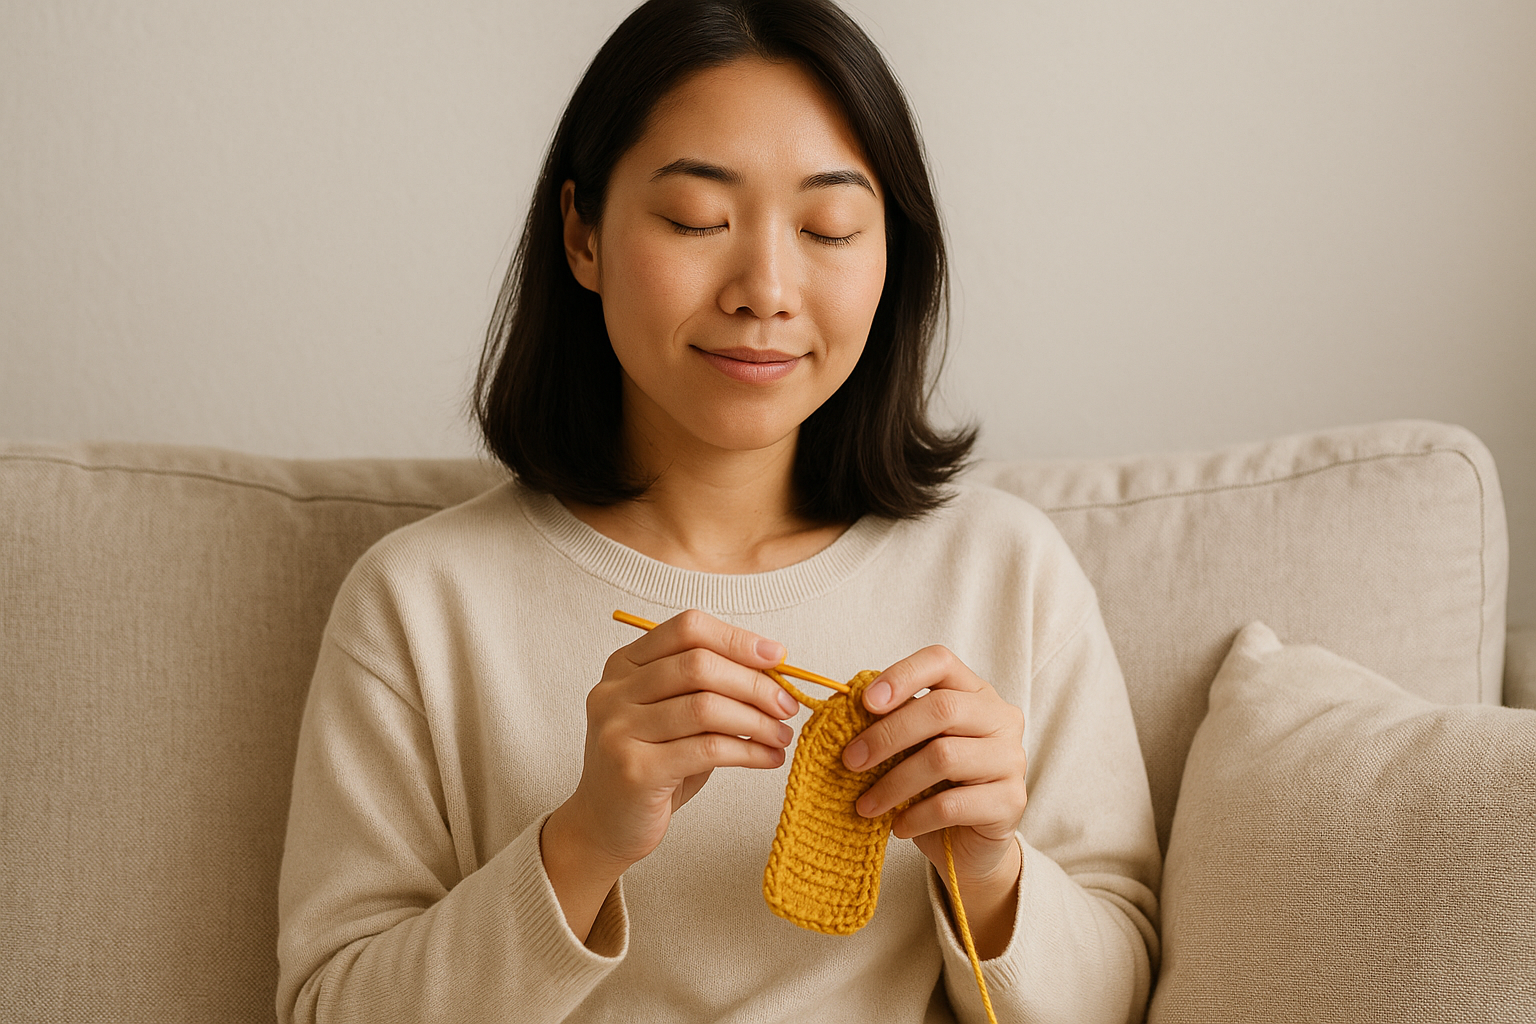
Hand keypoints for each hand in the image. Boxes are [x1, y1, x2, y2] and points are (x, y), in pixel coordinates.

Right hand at [546, 609, 799, 878]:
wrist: (605, 826)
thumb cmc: (651, 766)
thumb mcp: (675, 717)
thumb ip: (708, 689)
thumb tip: (774, 675)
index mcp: (624, 664)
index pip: (687, 629)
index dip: (737, 639)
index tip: (777, 656)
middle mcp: (614, 691)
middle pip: (699, 665)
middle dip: (755, 684)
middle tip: (787, 705)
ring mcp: (619, 729)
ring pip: (706, 707)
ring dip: (757, 720)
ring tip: (781, 735)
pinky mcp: (634, 770)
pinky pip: (707, 749)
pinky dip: (748, 751)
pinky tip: (768, 758)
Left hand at [841, 646, 1026, 953]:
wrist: (968, 842)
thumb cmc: (933, 785)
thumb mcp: (912, 746)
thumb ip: (891, 722)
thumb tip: (842, 711)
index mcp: (974, 692)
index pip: (940, 662)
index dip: (901, 676)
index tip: (864, 702)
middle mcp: (1000, 718)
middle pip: (941, 709)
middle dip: (886, 735)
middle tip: (850, 761)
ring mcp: (1011, 759)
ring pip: (943, 758)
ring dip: (893, 783)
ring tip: (865, 805)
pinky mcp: (1010, 802)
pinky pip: (952, 804)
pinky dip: (916, 816)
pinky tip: (897, 826)